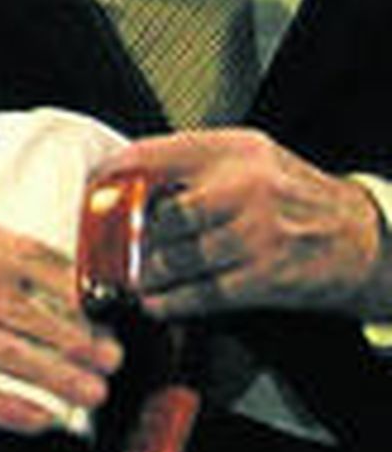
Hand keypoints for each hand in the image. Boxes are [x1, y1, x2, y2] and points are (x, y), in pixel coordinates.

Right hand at [0, 210, 120, 432]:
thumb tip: (79, 304)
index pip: (22, 254)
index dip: (72, 286)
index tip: (108, 311)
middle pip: (13, 303)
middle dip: (70, 335)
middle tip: (109, 358)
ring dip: (50, 373)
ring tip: (90, 391)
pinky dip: (7, 406)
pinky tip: (40, 419)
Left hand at [99, 129, 391, 320]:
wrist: (362, 237)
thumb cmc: (291, 196)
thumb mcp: (247, 158)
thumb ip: (191, 162)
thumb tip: (122, 175)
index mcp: (235, 149)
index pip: (153, 155)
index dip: (111, 178)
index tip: (89, 194)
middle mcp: (247, 186)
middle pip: (160, 213)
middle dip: (124, 237)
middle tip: (102, 250)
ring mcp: (259, 233)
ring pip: (176, 256)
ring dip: (143, 274)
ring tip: (127, 279)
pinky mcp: (267, 276)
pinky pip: (203, 293)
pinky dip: (171, 301)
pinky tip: (155, 302)